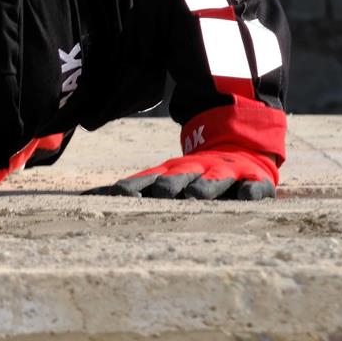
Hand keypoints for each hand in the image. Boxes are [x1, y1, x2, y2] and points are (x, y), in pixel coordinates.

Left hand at [91, 149, 276, 199]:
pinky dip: (250, 191)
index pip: (145, 179)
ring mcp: (223, 174)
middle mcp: (193, 172)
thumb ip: (133, 186)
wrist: (238, 143)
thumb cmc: (191, 171)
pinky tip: (246, 195)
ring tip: (197, 196)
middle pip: (176, 179)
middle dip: (166, 188)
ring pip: (212, 180)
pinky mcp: (251, 179)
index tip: (115, 197)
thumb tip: (88, 197)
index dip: (130, 188)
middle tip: (156, 196)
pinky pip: (252, 186)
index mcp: (169, 172)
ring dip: (203, 188)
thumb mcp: (163, 174)